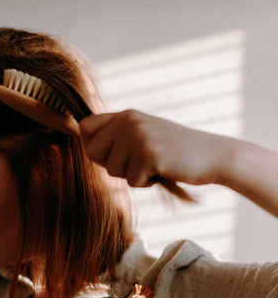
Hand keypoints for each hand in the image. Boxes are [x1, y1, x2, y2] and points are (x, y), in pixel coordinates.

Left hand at [80, 109, 277, 216]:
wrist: (212, 155)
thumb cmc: (176, 151)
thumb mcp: (145, 134)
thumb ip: (119, 136)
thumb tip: (88, 147)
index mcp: (126, 114)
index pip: (85, 126)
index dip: (92, 146)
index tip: (111, 155)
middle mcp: (129, 121)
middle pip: (93, 152)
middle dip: (112, 165)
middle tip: (137, 163)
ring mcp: (139, 136)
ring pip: (112, 170)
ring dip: (132, 175)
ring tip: (155, 165)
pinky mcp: (149, 154)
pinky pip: (132, 182)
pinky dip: (147, 183)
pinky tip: (163, 170)